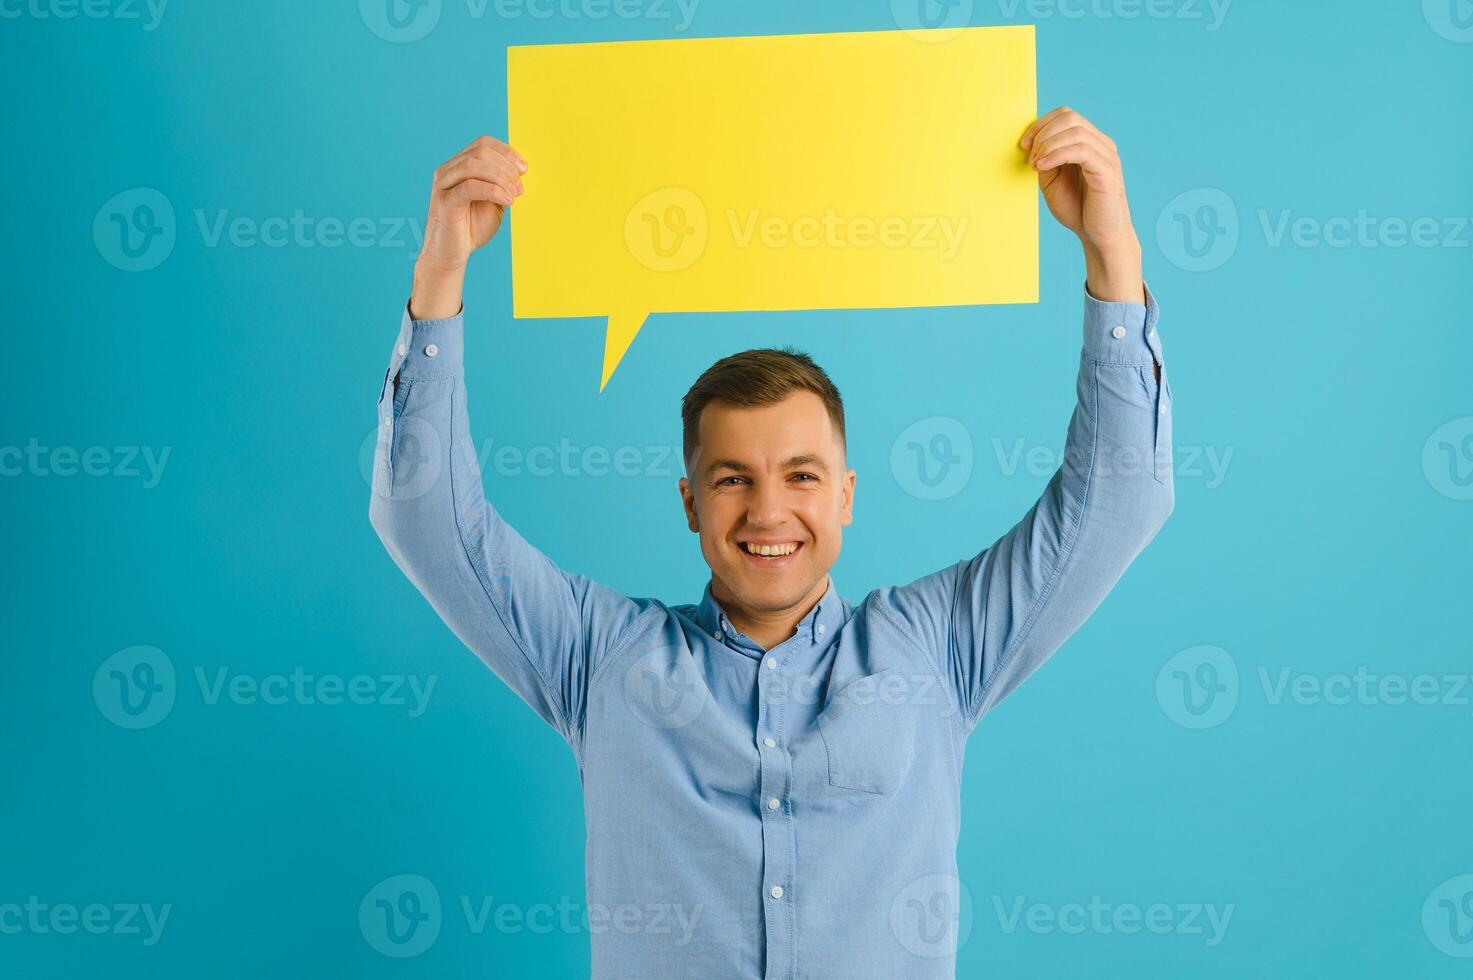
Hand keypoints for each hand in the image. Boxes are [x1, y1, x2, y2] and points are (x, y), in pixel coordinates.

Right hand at [410, 135, 528, 318]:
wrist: (452, 255)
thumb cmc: (471, 228)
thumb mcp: (494, 202)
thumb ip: (503, 184)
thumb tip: (520, 170)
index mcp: (459, 166)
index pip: (483, 144)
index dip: (507, 152)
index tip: (524, 169)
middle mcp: (448, 170)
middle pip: (480, 151)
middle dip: (506, 167)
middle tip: (520, 188)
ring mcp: (443, 184)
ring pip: (474, 165)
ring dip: (501, 178)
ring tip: (514, 195)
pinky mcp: (444, 201)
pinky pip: (470, 187)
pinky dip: (493, 191)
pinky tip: (507, 201)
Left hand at [1020, 107, 1142, 302]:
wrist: (1099, 237)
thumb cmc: (1078, 210)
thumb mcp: (1052, 181)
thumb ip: (1045, 160)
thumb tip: (1032, 144)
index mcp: (1090, 143)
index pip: (1065, 116)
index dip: (1040, 125)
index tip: (1023, 144)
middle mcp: (1101, 144)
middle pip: (1069, 117)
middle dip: (1042, 133)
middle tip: (1030, 158)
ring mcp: (1107, 155)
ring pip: (1075, 130)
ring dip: (1047, 145)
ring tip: (1035, 165)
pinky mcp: (1107, 170)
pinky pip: (1082, 150)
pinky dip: (1057, 154)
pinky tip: (1043, 167)